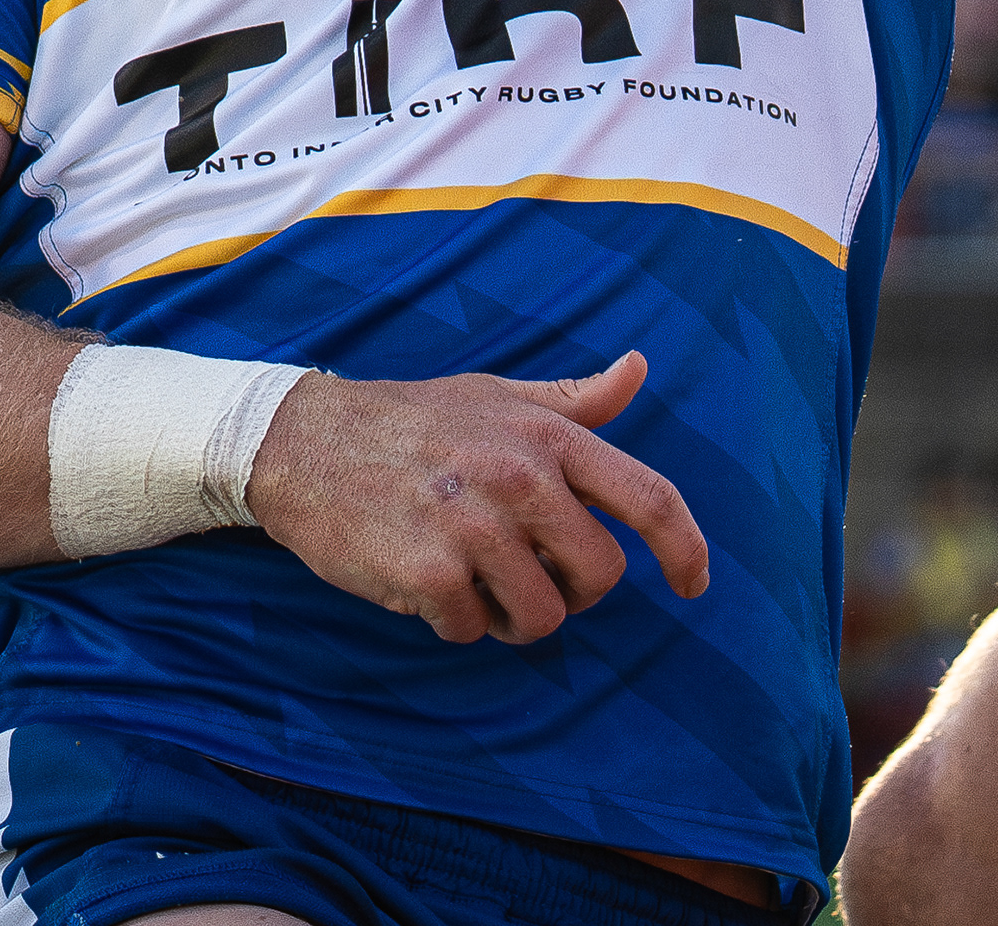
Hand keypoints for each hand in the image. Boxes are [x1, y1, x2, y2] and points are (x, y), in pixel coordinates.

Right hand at [245, 350, 711, 645]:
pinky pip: (473, 631)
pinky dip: (456, 622)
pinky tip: (427, 583)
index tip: (694, 584)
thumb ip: (574, 399)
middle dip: (574, 592)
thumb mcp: (498, 395)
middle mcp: (522, 479)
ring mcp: (475, 527)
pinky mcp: (428, 573)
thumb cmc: (413, 421)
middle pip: (601, 575)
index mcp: (549, 436)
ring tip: (476, 581)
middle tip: (531, 576)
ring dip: (514, 616)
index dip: (686, 548)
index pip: (650, 498)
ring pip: (543, 617)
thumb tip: (638, 368)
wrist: (303, 443)